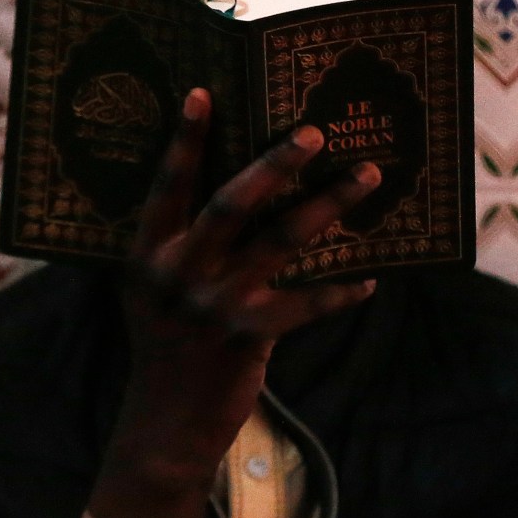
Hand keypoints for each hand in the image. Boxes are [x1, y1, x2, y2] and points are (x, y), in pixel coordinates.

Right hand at [85, 87, 379, 517]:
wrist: (164, 424)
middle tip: (315, 131)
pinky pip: (306, 305)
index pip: (168, 186)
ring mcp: (215, 305)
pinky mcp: (249, 337)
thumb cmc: (164, 346)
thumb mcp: (153, 292)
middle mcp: (179, 273)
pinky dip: (340, 292)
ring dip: (327, 205)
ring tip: (365, 177)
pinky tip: (370, 278)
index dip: (184, 140)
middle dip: (276, 163)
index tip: (203, 93)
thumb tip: (238, 192)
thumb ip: (180, 247)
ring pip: (281, 242)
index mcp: (148, 254)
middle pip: (232, 203)